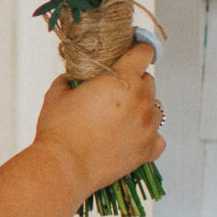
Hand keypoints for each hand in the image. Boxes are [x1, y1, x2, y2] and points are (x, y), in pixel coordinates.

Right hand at [33, 40, 164, 192]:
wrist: (63, 167)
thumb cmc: (59, 130)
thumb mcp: (58, 93)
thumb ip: (72, 78)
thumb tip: (76, 76)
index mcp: (123, 79)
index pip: (144, 52)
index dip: (138, 50)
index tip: (134, 52)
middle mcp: (141, 100)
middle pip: (149, 81)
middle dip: (134, 82)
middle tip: (114, 92)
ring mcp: (148, 126)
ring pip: (156, 108)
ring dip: (142, 108)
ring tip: (121, 118)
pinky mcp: (147, 150)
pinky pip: (158, 137)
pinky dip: (148, 136)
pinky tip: (132, 137)